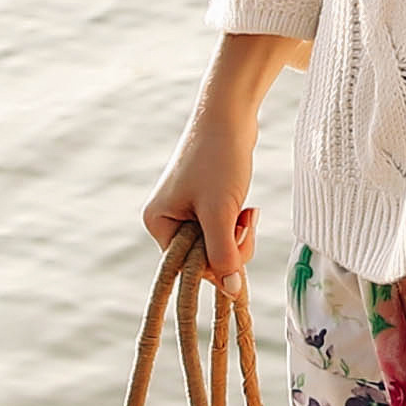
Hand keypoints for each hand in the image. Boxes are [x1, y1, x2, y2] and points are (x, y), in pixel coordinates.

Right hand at [143, 33, 293, 281]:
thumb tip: (232, 291)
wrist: (230, 113)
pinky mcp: (205, 204)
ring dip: (239, 235)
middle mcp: (167, 220)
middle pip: (204, 259)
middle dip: (232, 246)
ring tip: (248, 210)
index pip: (187, 268)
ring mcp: (186, 212)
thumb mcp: (221, 212)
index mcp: (157, 223)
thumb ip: (224, 254)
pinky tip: (247, 207)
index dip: (218, 262)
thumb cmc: (218, 158)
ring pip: (218, 246)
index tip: (237, 237)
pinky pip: (224, 230)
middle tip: (245, 220)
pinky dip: (239, 223)